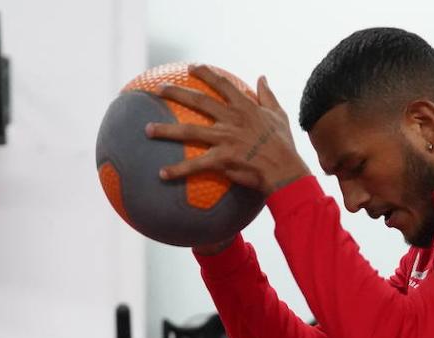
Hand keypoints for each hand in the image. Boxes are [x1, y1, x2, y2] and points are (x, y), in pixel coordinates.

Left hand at [145, 66, 310, 196]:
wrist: (286, 170)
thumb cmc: (284, 145)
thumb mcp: (280, 115)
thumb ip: (268, 95)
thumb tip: (262, 77)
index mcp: (245, 107)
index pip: (221, 84)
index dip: (205, 73)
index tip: (191, 67)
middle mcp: (231, 119)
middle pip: (198, 101)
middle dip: (176, 93)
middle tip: (158, 90)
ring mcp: (225, 138)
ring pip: (189, 131)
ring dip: (166, 130)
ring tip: (147, 130)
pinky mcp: (222, 159)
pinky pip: (195, 165)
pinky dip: (178, 170)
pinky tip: (161, 174)